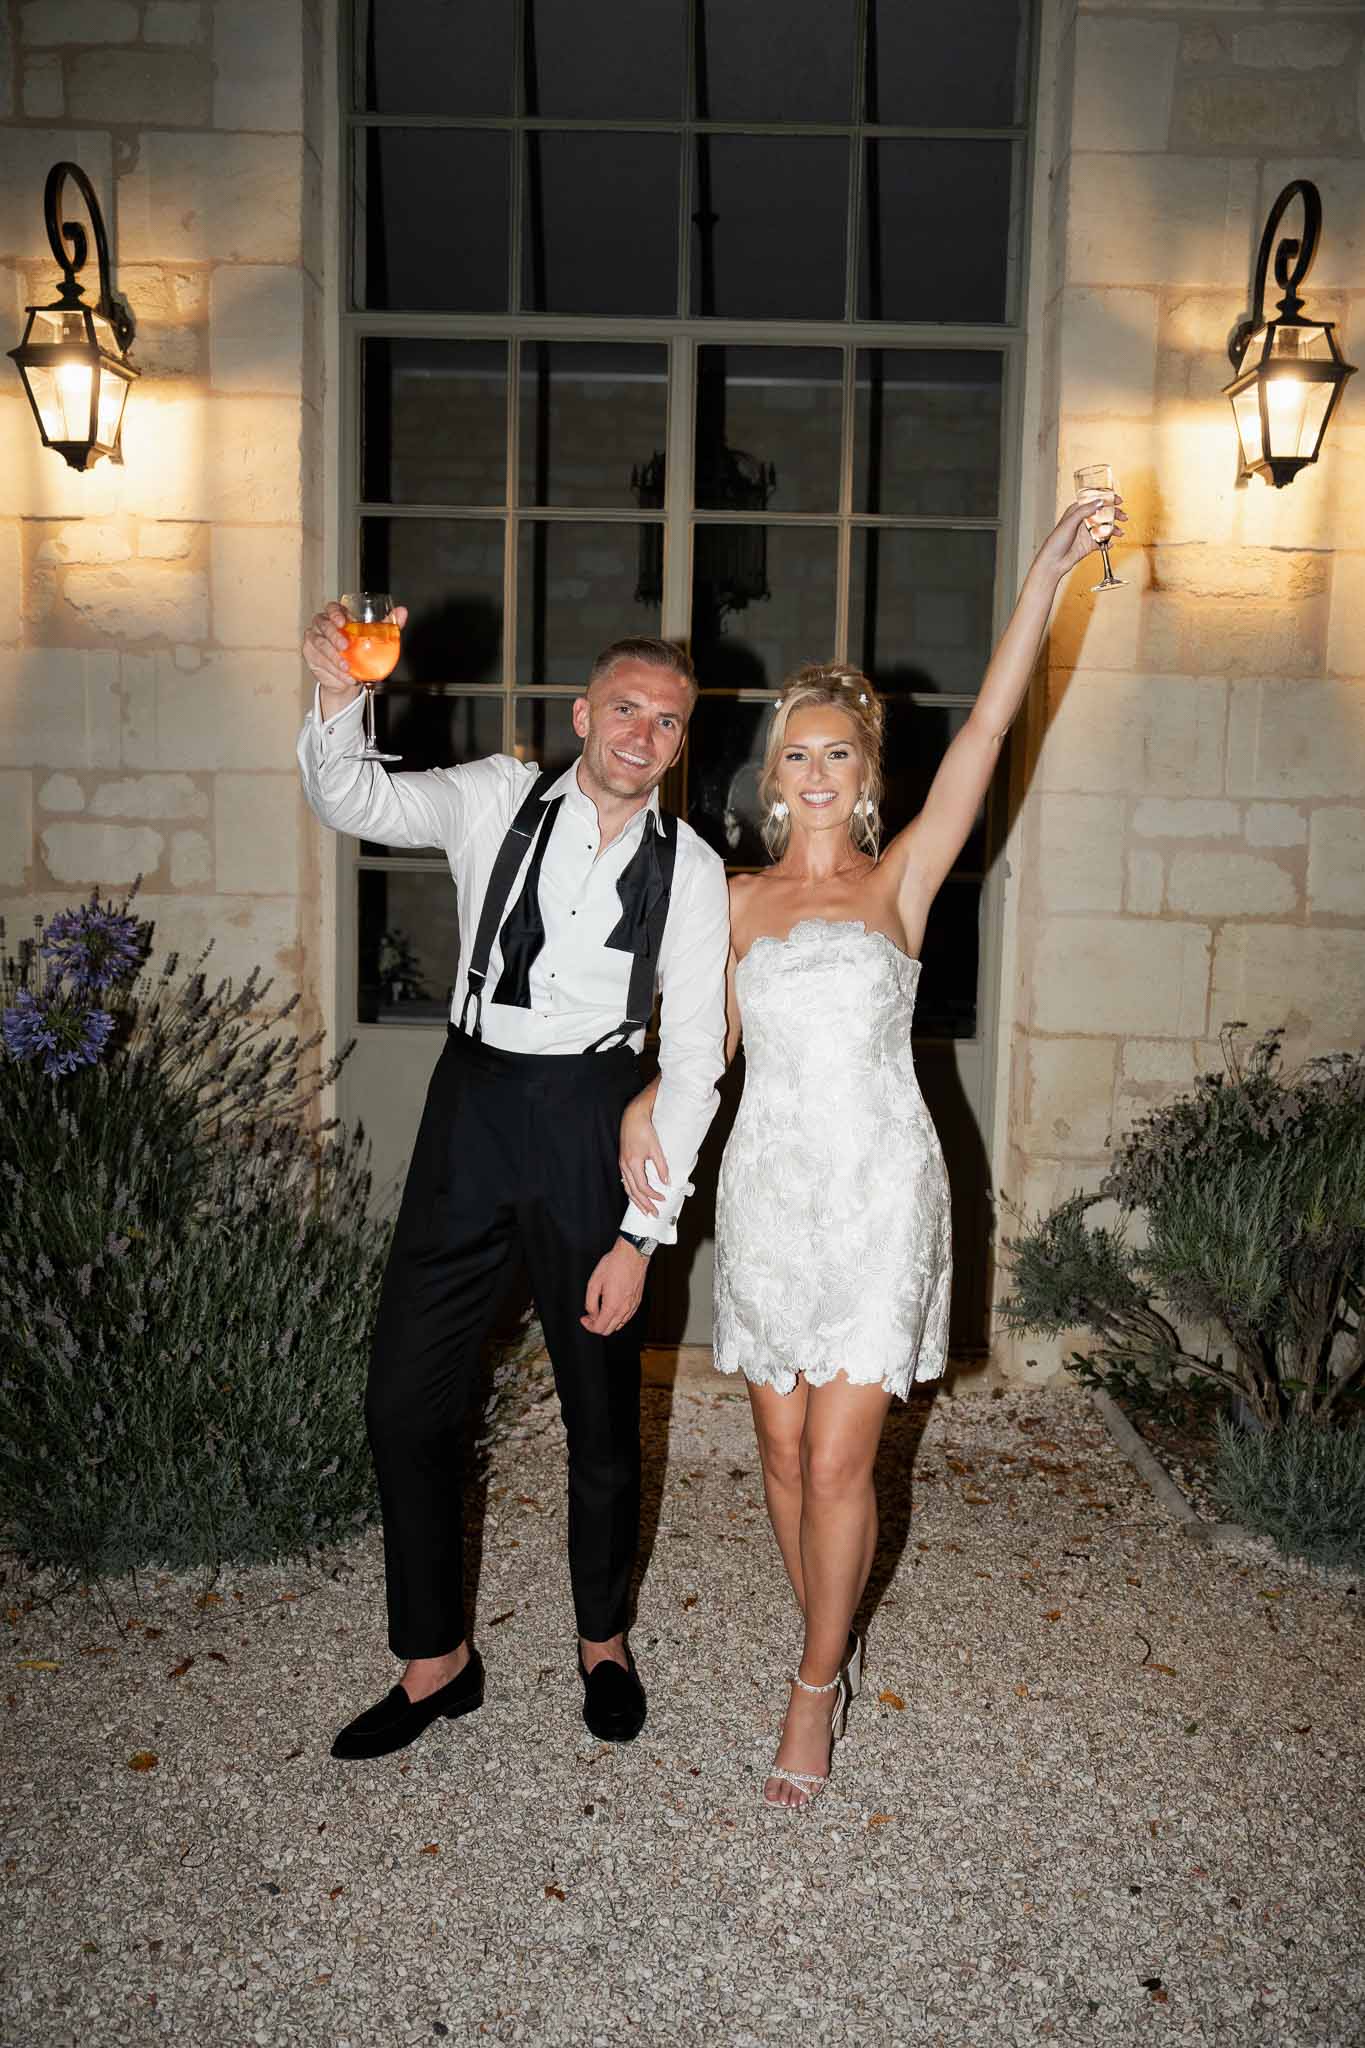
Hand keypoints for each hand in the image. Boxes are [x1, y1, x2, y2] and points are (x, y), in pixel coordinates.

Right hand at [303, 600, 409, 710]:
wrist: (350, 676)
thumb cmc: (361, 651)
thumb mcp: (376, 637)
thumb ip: (389, 624)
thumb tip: (402, 611)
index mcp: (338, 616)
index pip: (332, 608)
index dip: (335, 613)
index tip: (343, 622)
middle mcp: (323, 624)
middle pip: (323, 624)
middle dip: (334, 635)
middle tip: (345, 646)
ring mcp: (314, 638)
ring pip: (320, 644)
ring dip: (334, 657)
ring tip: (348, 667)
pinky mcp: (310, 654)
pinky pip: (319, 660)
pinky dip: (333, 670)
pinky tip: (345, 675)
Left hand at [581, 1238, 648, 1336]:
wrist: (632, 1254)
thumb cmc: (614, 1265)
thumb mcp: (594, 1282)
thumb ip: (590, 1302)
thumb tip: (591, 1313)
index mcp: (612, 1306)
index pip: (599, 1328)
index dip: (589, 1326)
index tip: (584, 1318)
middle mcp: (624, 1309)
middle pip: (609, 1330)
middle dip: (597, 1326)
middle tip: (590, 1316)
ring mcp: (632, 1306)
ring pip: (619, 1325)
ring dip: (608, 1322)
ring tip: (600, 1311)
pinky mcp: (637, 1301)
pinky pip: (627, 1317)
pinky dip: (618, 1318)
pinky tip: (612, 1308)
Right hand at [619, 1096, 668, 1218]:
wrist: (633, 1117)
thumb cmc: (644, 1130)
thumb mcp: (656, 1148)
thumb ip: (661, 1166)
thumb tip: (667, 1182)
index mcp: (633, 1163)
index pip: (643, 1186)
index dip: (653, 1195)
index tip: (662, 1199)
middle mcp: (625, 1166)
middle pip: (633, 1191)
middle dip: (644, 1204)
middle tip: (653, 1214)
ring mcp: (622, 1164)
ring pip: (628, 1188)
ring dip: (636, 1201)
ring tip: (644, 1210)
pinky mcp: (623, 1161)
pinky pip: (626, 1181)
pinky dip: (631, 1191)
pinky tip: (636, 1195)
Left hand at [1041, 495, 1126, 581]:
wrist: (1053, 562)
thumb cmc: (1056, 542)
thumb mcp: (1070, 522)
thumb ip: (1084, 511)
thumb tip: (1099, 501)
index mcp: (1077, 511)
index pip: (1094, 501)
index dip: (1107, 499)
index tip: (1118, 500)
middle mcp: (1083, 521)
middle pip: (1103, 514)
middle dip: (1114, 514)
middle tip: (1123, 517)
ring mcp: (1087, 533)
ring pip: (1105, 528)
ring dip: (1114, 529)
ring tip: (1120, 532)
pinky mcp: (1089, 545)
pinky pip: (1103, 542)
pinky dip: (1108, 543)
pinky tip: (1111, 544)